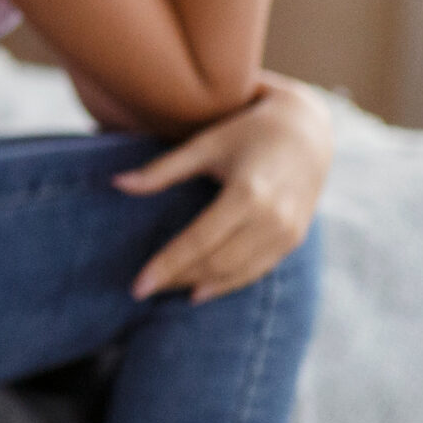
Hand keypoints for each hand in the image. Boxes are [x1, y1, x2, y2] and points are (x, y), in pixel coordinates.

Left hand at [116, 75, 331, 302]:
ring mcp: (287, 233)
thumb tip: (116, 183)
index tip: (139, 284)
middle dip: (178, 278)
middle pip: (217, 262)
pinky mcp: (294, 240)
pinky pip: (257, 271)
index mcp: (247, 194)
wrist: (307, 131)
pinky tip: (200, 291)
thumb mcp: (205, 144)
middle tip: (142, 289)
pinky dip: (228, 284)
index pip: (199, 241)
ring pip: (237, 272)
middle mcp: (272, 218)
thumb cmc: (247, 132)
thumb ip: (163, 169)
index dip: (167, 265)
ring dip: (200, 284)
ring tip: (165, 290)